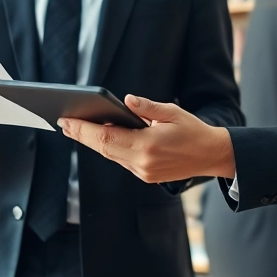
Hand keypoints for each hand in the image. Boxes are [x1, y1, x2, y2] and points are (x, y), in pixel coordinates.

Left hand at [59, 95, 235, 183]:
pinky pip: (121, 160)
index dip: (82, 130)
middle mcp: (143, 162)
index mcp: (148, 146)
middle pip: (103, 149)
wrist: (212, 156)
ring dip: (94, 143)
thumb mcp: (172, 113)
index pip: (106, 138)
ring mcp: (144, 172)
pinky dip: (110, 149)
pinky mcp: (146, 176)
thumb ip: (147, 107)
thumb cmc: (193, 131)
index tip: (65, 121)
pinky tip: (100, 138)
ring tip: (76, 128)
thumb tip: (126, 100)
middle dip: (82, 135)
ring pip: (111, 156)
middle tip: (63, 122)